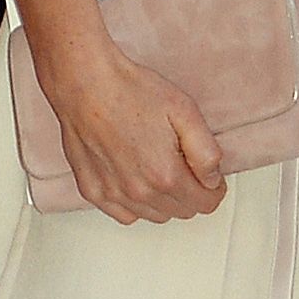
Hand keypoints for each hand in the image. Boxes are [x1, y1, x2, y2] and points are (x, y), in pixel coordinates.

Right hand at [35, 35, 226, 225]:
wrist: (85, 83)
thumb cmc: (130, 91)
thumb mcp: (185, 111)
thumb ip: (206, 152)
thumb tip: (213, 179)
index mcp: (166, 174)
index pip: (205, 204)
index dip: (214, 189)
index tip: (209, 176)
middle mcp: (139, 192)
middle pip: (182, 211)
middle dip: (190, 192)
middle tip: (184, 164)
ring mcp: (113, 194)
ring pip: (155, 215)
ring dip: (164, 199)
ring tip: (157, 167)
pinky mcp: (92, 191)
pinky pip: (125, 214)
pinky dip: (135, 204)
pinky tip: (135, 179)